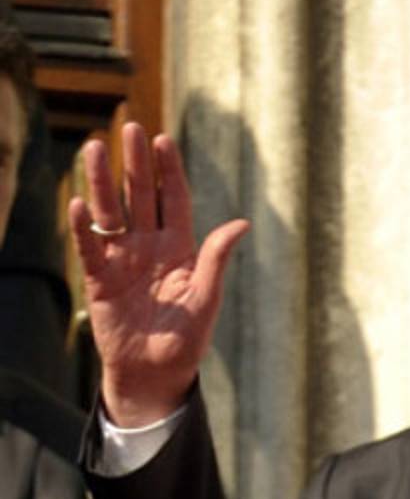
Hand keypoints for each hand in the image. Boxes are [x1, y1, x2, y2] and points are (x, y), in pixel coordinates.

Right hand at [68, 123, 248, 426]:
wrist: (157, 371)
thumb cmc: (188, 336)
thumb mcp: (207, 295)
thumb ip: (217, 257)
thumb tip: (242, 222)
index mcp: (180, 247)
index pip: (172, 199)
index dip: (167, 171)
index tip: (162, 140)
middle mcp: (149, 247)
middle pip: (139, 196)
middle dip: (134, 164)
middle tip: (129, 128)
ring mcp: (123, 260)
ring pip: (111, 213)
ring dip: (103, 183)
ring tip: (95, 148)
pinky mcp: (100, 280)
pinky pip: (90, 248)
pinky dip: (83, 228)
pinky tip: (78, 203)